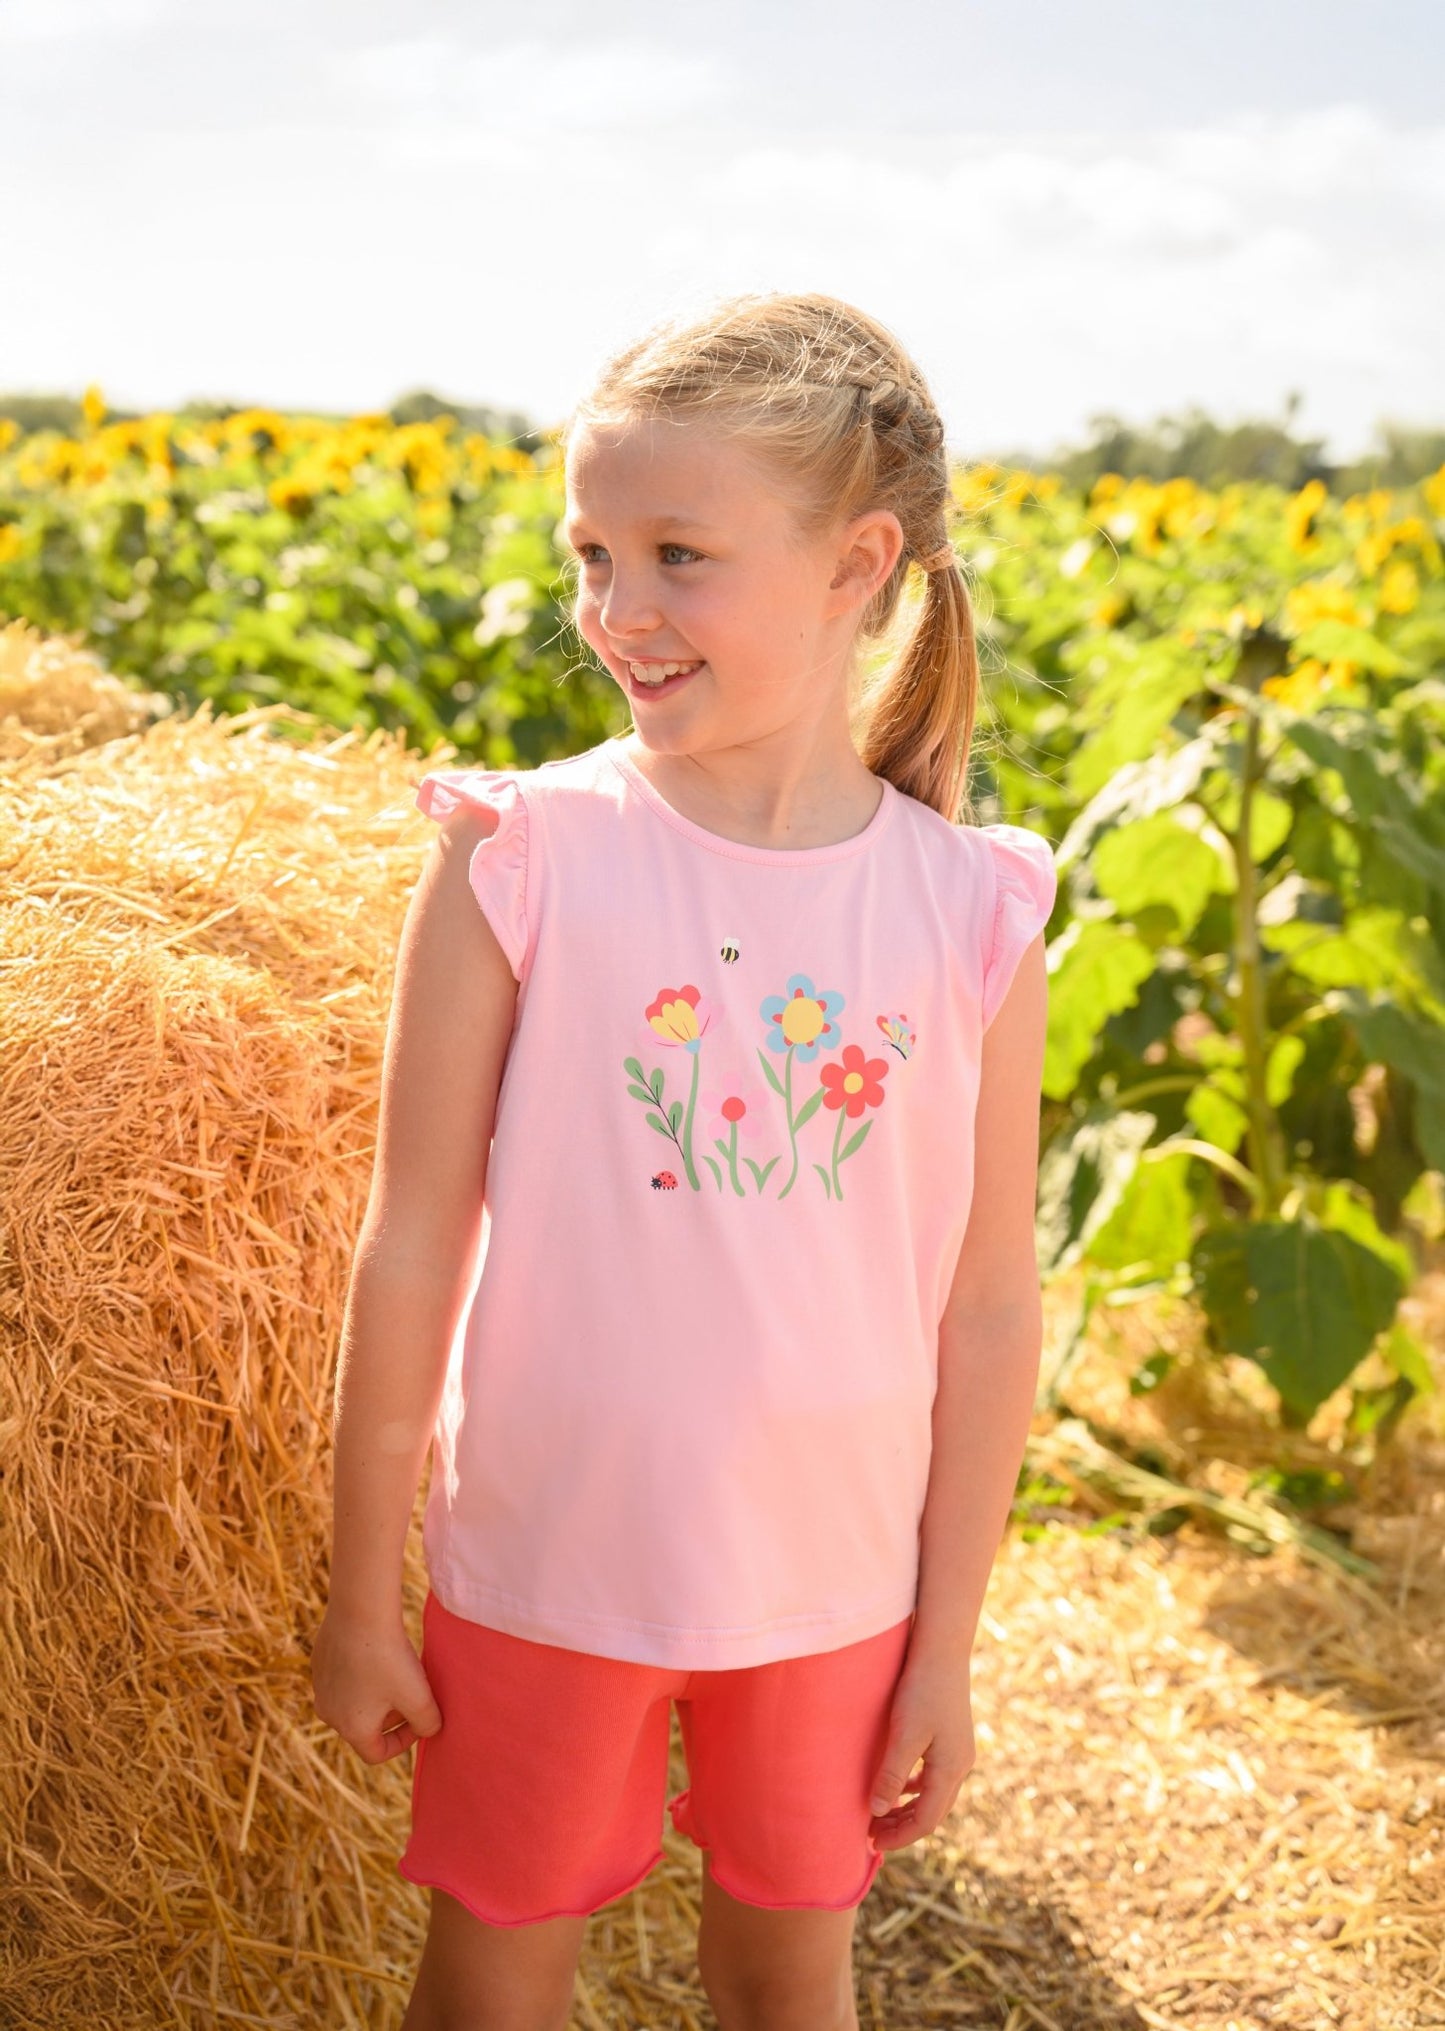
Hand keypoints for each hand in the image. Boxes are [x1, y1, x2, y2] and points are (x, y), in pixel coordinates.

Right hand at [310, 1601, 442, 1764]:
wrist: (360, 1611)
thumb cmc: (389, 1657)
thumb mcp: (419, 1697)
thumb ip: (429, 1723)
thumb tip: (429, 1730)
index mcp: (351, 1728)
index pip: (376, 1753)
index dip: (404, 1742)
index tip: (420, 1720)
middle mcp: (328, 1713)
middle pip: (365, 1726)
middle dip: (392, 1715)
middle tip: (412, 1691)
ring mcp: (320, 1687)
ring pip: (354, 1701)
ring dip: (377, 1694)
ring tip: (397, 1671)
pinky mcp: (319, 1663)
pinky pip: (344, 1678)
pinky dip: (362, 1673)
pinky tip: (377, 1651)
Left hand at [867, 1641, 975, 1851]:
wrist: (942, 1649)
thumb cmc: (921, 1689)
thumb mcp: (904, 1733)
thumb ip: (892, 1774)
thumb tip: (878, 1812)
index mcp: (951, 1769)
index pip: (926, 1820)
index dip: (899, 1836)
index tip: (871, 1844)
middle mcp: (961, 1765)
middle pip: (933, 1812)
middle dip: (903, 1828)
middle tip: (871, 1836)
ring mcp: (959, 1752)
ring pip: (934, 1795)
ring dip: (908, 1810)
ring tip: (880, 1816)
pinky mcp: (952, 1738)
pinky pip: (934, 1777)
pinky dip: (915, 1789)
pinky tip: (898, 1786)